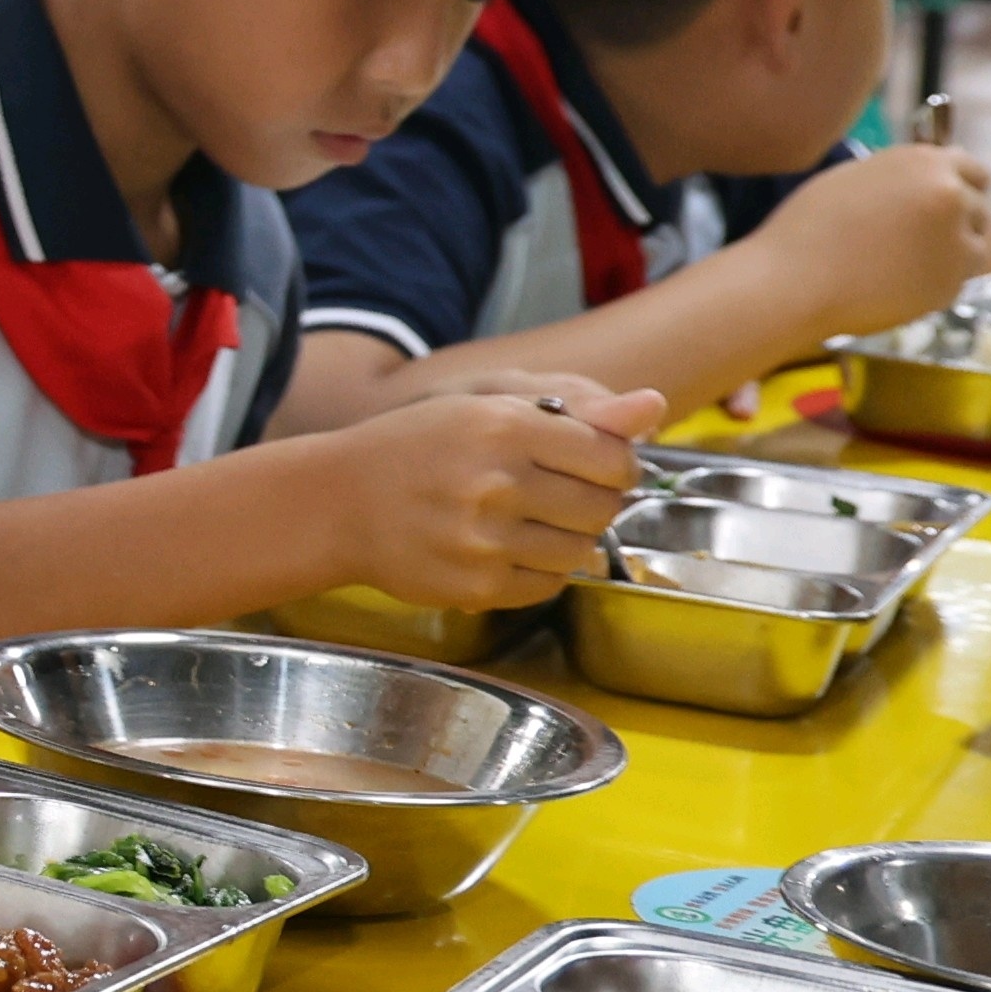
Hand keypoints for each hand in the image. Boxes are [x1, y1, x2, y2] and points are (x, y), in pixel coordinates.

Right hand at [320, 383, 658, 605]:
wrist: (337, 502)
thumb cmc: (416, 446)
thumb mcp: (487, 404)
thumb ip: (578, 408)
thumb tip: (654, 406)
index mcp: (506, 427)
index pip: (613, 457)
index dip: (615, 465)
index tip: (596, 466)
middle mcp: (498, 484)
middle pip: (603, 508)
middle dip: (594, 503)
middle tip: (558, 494)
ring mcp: (486, 541)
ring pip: (581, 551)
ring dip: (568, 539)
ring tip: (528, 522)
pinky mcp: (476, 587)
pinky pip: (548, 585)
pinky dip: (541, 571)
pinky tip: (507, 549)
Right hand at [753, 140, 990, 337]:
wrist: (795, 282)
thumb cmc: (810, 225)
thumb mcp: (856, 177)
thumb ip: (904, 175)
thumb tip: (931, 179)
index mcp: (927, 163)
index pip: (973, 171)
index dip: (958, 187)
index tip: (940, 203)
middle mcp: (952, 197)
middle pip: (978, 209)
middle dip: (954, 222)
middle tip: (913, 240)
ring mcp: (957, 244)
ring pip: (975, 248)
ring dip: (952, 255)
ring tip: (904, 265)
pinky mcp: (952, 286)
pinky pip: (956, 281)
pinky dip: (936, 283)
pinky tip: (897, 285)